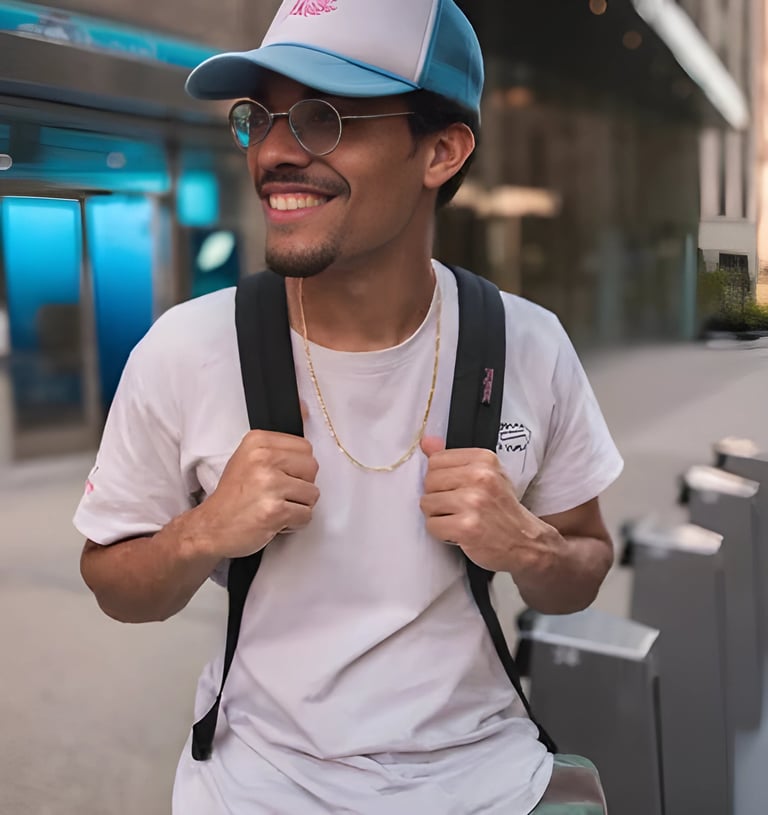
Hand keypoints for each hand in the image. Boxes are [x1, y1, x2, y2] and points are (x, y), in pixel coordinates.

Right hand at [192, 429, 319, 559]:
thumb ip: (278, 443)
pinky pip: (306, 515)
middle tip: (278, 494)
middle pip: (312, 468)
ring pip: (312, 494)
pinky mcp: (275, 510)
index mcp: (258, 441)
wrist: (210, 527)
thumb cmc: (233, 496)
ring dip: (298, 506)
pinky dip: (294, 523)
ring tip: (275, 507)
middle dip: (301, 486)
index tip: (280, 476)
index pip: (305, 447)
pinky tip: (275, 521)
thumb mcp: (249, 457)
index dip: (297, 467)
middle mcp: (263, 459)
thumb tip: (306, 408)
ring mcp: (270, 484)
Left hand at [419, 436, 556, 573]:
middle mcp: (480, 477)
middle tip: (458, 506)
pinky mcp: (467, 527)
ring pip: (427, 503)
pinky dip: (441, 532)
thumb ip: (454, 459)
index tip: (455, 488)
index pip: (436, 460)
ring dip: (438, 515)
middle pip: (429, 481)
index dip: (439, 478)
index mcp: (484, 460)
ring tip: (459, 518)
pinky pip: (432, 525)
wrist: (525, 542)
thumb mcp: (486, 475)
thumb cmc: (503, 509)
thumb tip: (426, 442)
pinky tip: (459, 532)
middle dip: (437, 496)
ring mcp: (474, 502)